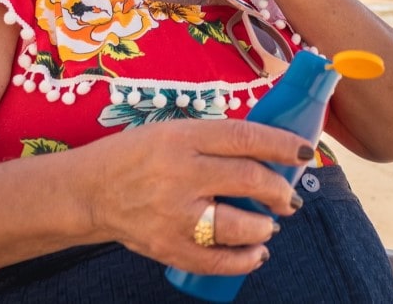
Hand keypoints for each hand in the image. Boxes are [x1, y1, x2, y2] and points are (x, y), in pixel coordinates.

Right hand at [81, 119, 311, 274]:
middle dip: (280, 190)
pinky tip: (256, 253)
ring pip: (239, 225)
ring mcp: (174, 215)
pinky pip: (216, 261)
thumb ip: (216, 141)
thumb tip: (270, 151)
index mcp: (183, 138)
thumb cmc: (137, 156)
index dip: (282, 144)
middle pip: (250, 180)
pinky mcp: (167, 247)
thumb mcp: (173, 131)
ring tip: (270, 224)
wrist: (89, 191)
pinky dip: (244, 260)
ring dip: (266, 227)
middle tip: (288, 196)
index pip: (246, 137)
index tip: (304, 152)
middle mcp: (180, 174)